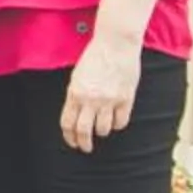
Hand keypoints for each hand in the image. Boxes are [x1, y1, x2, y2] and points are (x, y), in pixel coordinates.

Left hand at [61, 33, 141, 152]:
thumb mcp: (77, 75)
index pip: (67, 123)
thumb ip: (76, 95)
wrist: (116, 44)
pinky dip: (116, 125)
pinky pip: (120, 122)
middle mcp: (90, 99)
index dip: (69, 136)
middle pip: (83, 131)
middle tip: (85, 147)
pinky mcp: (125, 99)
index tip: (72, 142)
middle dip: (83, 143)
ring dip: (101, 132)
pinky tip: (115, 121)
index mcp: (74, 93)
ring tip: (101, 130)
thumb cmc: (95, 56)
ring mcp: (109, 100)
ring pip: (103, 129)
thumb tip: (76, 114)